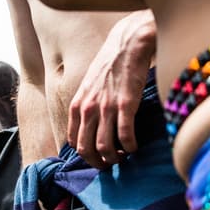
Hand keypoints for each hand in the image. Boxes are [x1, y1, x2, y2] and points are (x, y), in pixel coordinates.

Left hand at [67, 10, 156, 168]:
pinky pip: (125, 137)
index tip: (98, 157)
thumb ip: (87, 105)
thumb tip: (91, 126)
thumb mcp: (89, 86)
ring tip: (124, 156)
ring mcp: (106, 108)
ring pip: (104, 148)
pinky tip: (135, 146)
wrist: (127, 44)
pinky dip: (131, 147)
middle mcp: (88, 108)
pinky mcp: (125, 105)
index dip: (86, 155)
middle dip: (98, 163)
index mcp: (78, 105)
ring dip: (114, 158)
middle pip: (86, 150)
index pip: (74, 142)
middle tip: (110, 164)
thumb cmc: (111, 64)